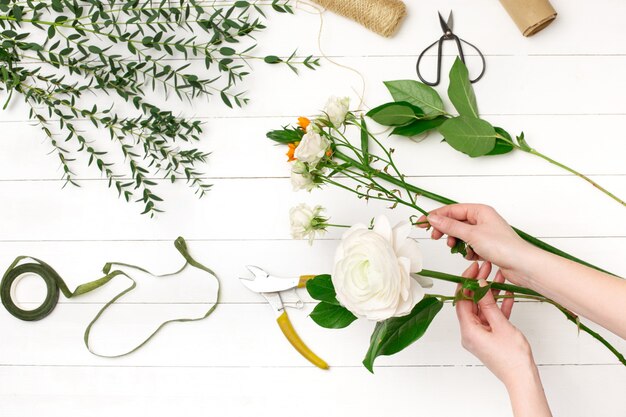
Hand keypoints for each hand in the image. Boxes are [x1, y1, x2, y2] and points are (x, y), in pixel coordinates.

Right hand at [416, 204, 532, 285]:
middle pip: (455, 221)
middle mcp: (482, 219)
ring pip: (461, 235)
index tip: (421, 223)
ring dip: (457, 242)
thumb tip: (432, 218)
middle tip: (435, 237)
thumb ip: (450, 226)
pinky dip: (467, 251)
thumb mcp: (471, 234)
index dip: (436, 216)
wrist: (523, 265)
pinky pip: (469, 246)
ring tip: (458, 248)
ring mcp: (485, 233)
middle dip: (446, 230)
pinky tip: (473, 256)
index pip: (452, 210)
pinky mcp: (487, 246)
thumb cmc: (503, 247)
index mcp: (480, 211)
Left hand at [456, 261, 534, 385]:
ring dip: (490, 293)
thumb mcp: (501, 325)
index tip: (474, 269)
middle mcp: (470, 333)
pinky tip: (506, 294)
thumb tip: (479, 286)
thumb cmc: (512, 358)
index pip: (461, 300)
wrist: (523, 379)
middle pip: (471, 303)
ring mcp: (480, 335)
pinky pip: (491, 317)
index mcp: (468, 331)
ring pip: (482, 308)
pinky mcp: (490, 337)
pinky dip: (497, 306)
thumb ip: (489, 304)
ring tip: (498, 276)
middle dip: (479, 284)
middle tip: (486, 268)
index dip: (466, 282)